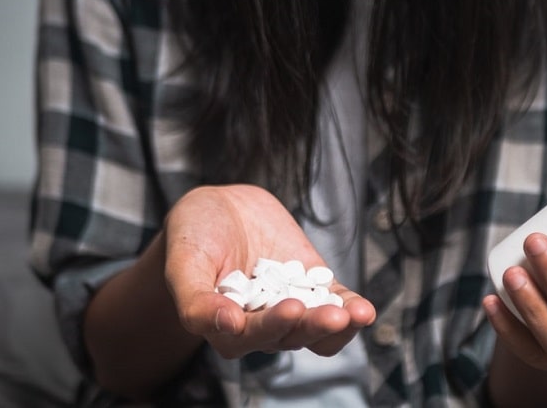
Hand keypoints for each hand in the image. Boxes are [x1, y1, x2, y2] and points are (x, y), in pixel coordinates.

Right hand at [163, 184, 375, 358]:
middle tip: (331, 316)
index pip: (250, 337)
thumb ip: (196, 300)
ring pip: (318, 329)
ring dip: (338, 326)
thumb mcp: (183, 263)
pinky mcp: (313, 286)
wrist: (220, 209)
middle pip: (291, 335)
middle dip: (312, 326)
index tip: (289, 308)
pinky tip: (364, 310)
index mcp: (226, 329)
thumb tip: (228, 325)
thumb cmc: (193, 237)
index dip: (271, 326)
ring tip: (355, 315)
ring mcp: (291, 306)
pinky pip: (336, 303)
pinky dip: (351, 309)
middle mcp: (261, 326)